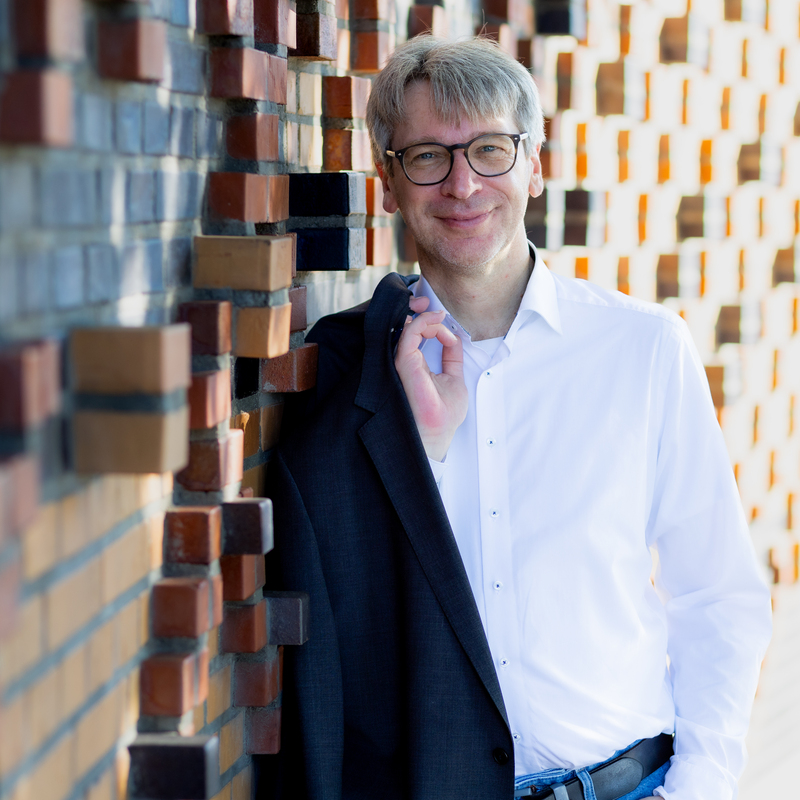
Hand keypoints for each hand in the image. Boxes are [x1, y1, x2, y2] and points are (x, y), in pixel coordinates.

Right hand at [394, 295, 467, 461]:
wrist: (436, 434)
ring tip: (438, 313)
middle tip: (437, 308)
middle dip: (422, 312)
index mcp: (416, 366)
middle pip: (409, 328)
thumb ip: (451, 357)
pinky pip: (410, 333)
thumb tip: (452, 336)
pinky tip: (436, 318)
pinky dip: (423, 321)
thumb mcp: (454, 379)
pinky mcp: (404, 363)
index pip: (417, 335)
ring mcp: (404, 362)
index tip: (444, 318)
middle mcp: (407, 362)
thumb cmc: (442, 416)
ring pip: (408, 328)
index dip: (430, 322)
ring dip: (425, 316)